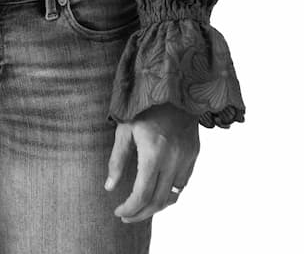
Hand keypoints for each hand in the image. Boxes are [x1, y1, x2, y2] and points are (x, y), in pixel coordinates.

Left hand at [105, 103, 199, 224]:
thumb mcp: (124, 129)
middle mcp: (173, 159)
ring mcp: (186, 158)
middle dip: (141, 213)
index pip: (142, 195)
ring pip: (173, 195)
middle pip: (158, 201)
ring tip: (140, 206)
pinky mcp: (194, 154)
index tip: (118, 212)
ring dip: (156, 206)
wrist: (172, 87)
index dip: (130, 208)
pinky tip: (157, 190)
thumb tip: (109, 187)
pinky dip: (170, 192)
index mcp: (153, 153)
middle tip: (127, 215)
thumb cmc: (143, 106)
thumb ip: (117, 160)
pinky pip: (183, 183)